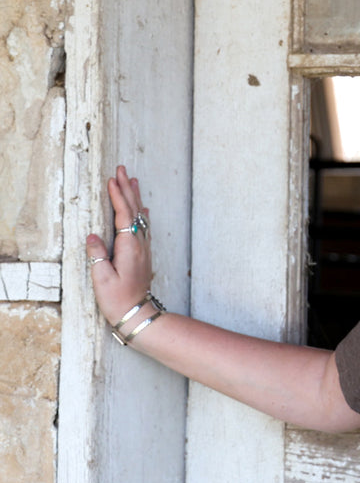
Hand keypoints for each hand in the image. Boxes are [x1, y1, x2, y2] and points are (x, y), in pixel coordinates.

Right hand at [86, 165, 155, 326]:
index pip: (124, 215)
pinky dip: (140, 213)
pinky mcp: (143, 254)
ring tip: (131, 180)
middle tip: (122, 169)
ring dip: (135, 197)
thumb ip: (97, 256)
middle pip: (134, 210)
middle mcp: (140, 244)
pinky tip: (143, 209)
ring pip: (140, 216)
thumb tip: (92, 235)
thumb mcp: (102, 279)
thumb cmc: (118, 299)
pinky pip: (143, 226)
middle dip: (126, 188)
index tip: (112, 179)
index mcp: (129, 247)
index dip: (118, 196)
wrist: (138, 313)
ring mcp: (144, 248)